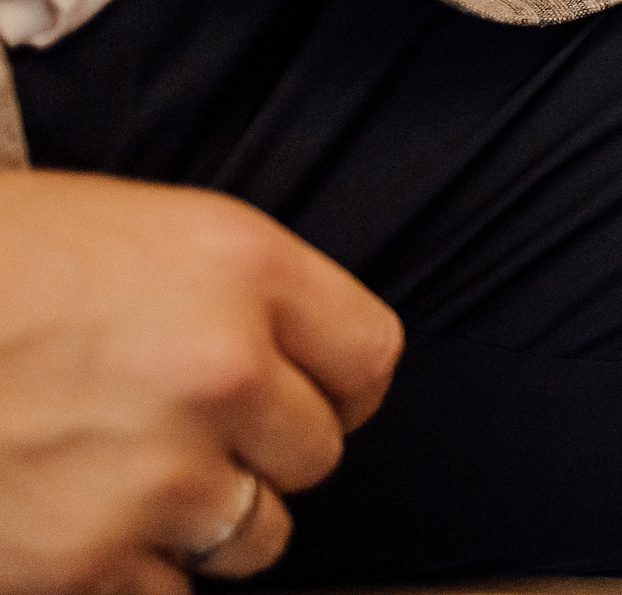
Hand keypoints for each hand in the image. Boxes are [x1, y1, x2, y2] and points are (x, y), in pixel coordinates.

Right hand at [0, 172, 402, 594]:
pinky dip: (133, 576)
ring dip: (207, 521)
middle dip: (264, 452)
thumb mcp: (135, 235)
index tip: (306, 395)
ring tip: (129, 480)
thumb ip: (235, 298)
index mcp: (239, 267)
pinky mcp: (85, 560)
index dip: (338, 384)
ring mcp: (156, 472)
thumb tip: (295, 369)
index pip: (370, 357)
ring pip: (256, 536)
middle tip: (189, 435)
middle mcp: (219, 369)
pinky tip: (77, 523)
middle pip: (318, 452)